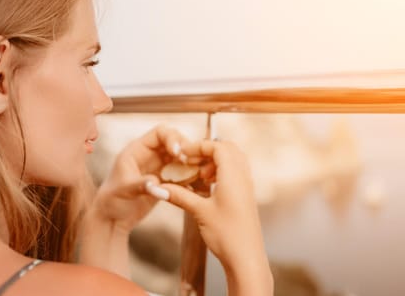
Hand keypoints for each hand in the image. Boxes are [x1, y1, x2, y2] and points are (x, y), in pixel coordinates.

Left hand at [90, 124, 189, 233]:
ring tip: (201, 174)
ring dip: (192, 164)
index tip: (179, 153)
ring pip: (182, 158)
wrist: (113, 220)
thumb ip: (140, 184)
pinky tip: (199, 185)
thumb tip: (156, 183)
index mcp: (138, 150)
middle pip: (176, 142)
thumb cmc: (111, 202)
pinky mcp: (166, 181)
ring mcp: (160, 168)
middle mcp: (151, 155)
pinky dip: (192, 178)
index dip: (172, 138)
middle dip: (187, 150)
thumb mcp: (123, 190)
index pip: (160, 133)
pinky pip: (183, 174)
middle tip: (194, 164)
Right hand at [150, 140, 272, 294]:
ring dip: (214, 161)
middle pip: (227, 149)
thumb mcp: (199, 212)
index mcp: (233, 176)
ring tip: (198, 174)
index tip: (182, 154)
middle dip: (207, 150)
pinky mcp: (246, 196)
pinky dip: (221, 171)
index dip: (199, 146)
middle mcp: (243, 177)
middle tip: (190, 160)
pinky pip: (235, 173)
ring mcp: (246, 186)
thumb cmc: (227, 235)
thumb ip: (179, 195)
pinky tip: (208, 185)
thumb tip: (158, 187)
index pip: (218, 146)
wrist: (246, 259)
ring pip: (233, 160)